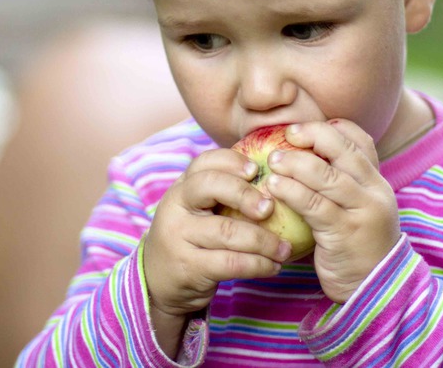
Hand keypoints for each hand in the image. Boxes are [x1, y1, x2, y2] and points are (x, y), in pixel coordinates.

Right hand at [143, 148, 291, 353]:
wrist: (158, 282)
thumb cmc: (190, 240)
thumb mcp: (195, 211)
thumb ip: (222, 195)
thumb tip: (276, 181)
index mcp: (181, 188)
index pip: (204, 163)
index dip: (231, 161)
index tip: (256, 170)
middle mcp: (175, 208)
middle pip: (210, 187)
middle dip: (245, 194)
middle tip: (270, 208)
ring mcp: (179, 237)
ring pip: (227, 231)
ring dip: (264, 240)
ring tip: (284, 248)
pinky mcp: (189, 267)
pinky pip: (231, 263)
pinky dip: (258, 265)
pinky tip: (272, 266)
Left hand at [267, 119, 399, 303]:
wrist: (375, 288)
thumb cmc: (354, 244)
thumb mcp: (355, 208)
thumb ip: (338, 184)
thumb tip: (298, 154)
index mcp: (377, 181)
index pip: (360, 140)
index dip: (331, 128)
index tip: (302, 128)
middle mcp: (374, 191)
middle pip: (343, 150)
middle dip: (312, 135)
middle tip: (285, 134)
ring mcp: (362, 212)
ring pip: (327, 176)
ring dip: (295, 163)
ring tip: (272, 160)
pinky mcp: (344, 233)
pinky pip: (314, 205)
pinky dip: (291, 191)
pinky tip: (273, 186)